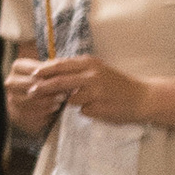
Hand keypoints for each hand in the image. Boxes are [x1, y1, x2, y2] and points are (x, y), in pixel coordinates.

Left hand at [11, 51, 149, 127]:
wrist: (143, 97)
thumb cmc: (117, 83)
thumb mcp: (98, 69)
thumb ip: (77, 69)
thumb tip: (50, 70)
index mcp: (90, 63)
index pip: (60, 65)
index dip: (44, 71)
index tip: (32, 75)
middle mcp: (92, 76)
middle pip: (59, 82)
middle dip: (42, 88)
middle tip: (31, 92)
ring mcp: (95, 93)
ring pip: (69, 99)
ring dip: (69, 102)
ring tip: (86, 100)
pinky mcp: (99, 108)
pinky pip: (82, 111)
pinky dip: (85, 110)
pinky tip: (99, 108)